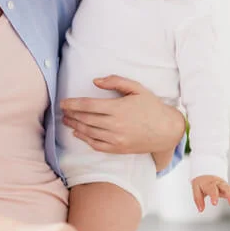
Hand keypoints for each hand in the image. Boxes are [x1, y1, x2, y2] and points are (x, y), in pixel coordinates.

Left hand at [61, 75, 184, 154]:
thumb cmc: (151, 107)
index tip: (63, 102)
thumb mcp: (137, 88)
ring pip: (89, 132)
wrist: (166, 131)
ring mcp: (116, 139)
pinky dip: (85, 139)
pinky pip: (96, 145)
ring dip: (75, 126)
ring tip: (67, 120)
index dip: (73, 104)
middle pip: (86, 119)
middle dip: (71, 114)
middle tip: (62, 111)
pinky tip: (78, 133)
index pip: (88, 105)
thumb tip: (95, 81)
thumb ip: (116, 81)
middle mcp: (115, 125)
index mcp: (118, 108)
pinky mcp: (118, 149)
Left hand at [191, 176, 229, 212]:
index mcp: (210, 183)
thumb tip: (201, 210)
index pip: (212, 189)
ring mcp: (226, 186)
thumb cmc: (201, 183)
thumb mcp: (196, 188)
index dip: (214, 196)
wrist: (206, 173)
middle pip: (227, 188)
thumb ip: (198, 199)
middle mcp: (220, 184)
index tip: (214, 203)